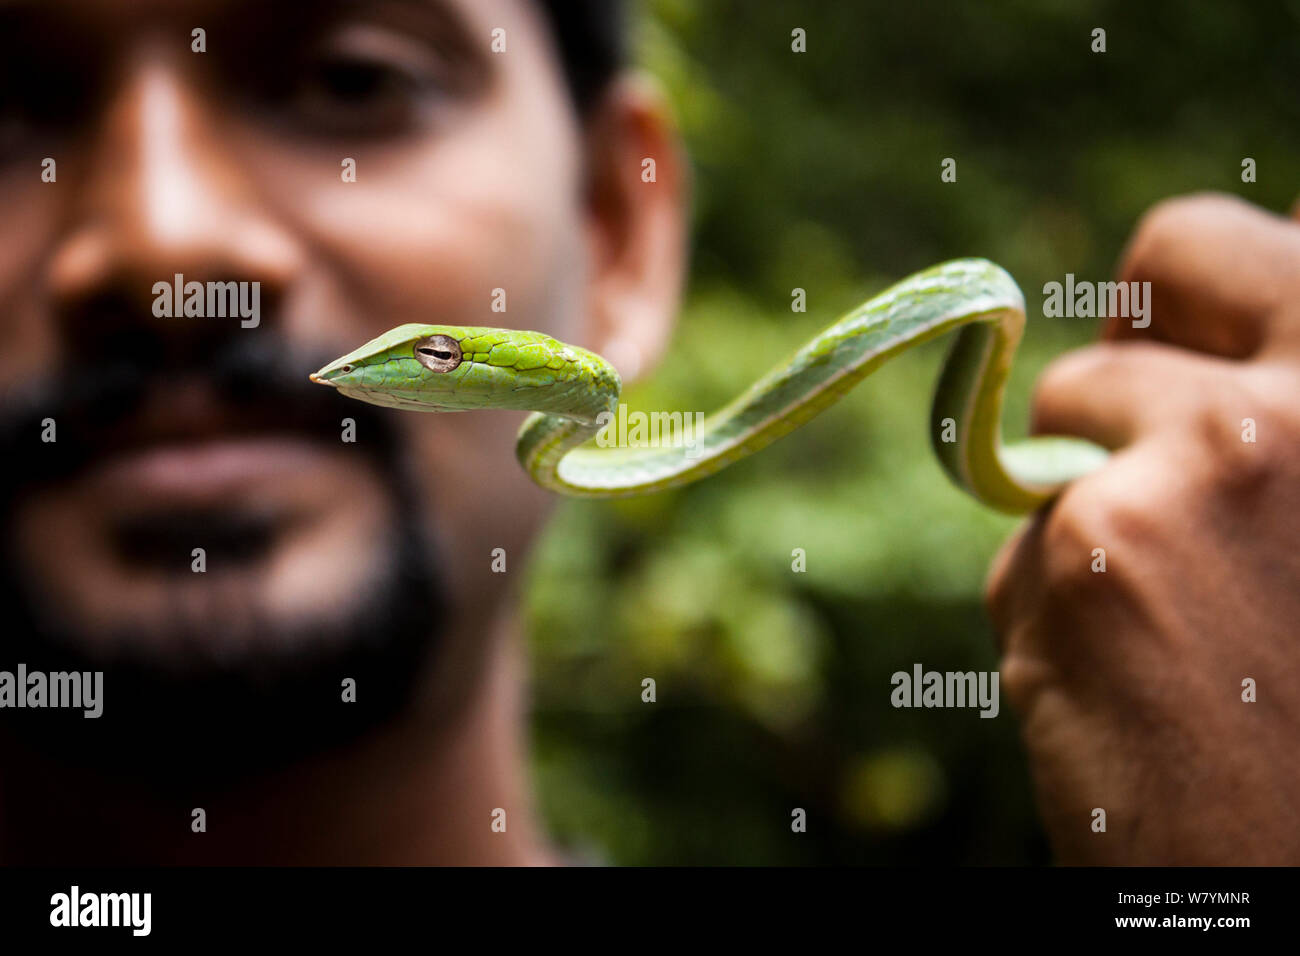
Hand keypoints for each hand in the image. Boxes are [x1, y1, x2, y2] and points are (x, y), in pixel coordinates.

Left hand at [986, 193, 1299, 863]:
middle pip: (1110, 321)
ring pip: (1053, 451)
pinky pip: (1023, 554)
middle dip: (1096, 392)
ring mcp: (1199, 458)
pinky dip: (1051, 615)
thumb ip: (1266, 430)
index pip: (1218, 247)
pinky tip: (1126, 687)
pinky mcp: (1095, 545)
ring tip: (1160, 634)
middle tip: (1116, 476)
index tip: (1148, 353)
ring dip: (1078, 529)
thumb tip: (1148, 371)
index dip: (1164, 301)